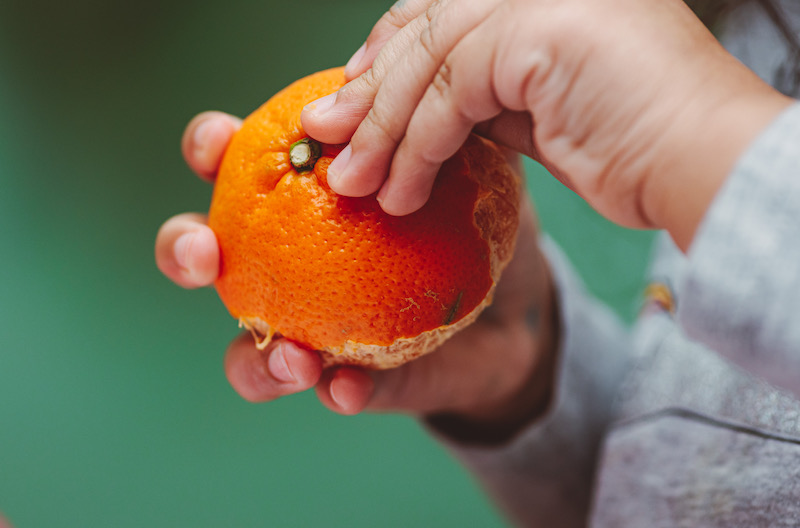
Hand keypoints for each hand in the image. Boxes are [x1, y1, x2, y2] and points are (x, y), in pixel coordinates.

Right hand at [155, 111, 558, 436]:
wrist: (519, 310)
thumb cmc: (480, 220)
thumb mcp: (473, 161)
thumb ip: (431, 125)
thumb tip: (388, 89)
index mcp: (306, 203)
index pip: (237, 165)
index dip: (209, 147)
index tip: (222, 139)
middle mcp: (293, 268)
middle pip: (207, 258)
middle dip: (183, 251)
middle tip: (204, 254)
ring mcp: (316, 331)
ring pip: (248, 354)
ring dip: (254, 359)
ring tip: (294, 360)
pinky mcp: (356, 382)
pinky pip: (333, 393)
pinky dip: (336, 392)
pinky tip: (347, 388)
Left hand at [301, 0, 791, 248]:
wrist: (704, 163)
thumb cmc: (634, 143)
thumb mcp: (540, 107)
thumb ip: (482, 94)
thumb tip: (414, 114)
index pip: (440, 10)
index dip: (387, 56)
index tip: (353, 105)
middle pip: (423, 28)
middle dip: (368, 94)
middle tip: (328, 144)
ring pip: (427, 61)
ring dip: (382, 131)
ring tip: (354, 185)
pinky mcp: (536, 31)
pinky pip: (449, 91)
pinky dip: (417, 144)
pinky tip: (402, 189)